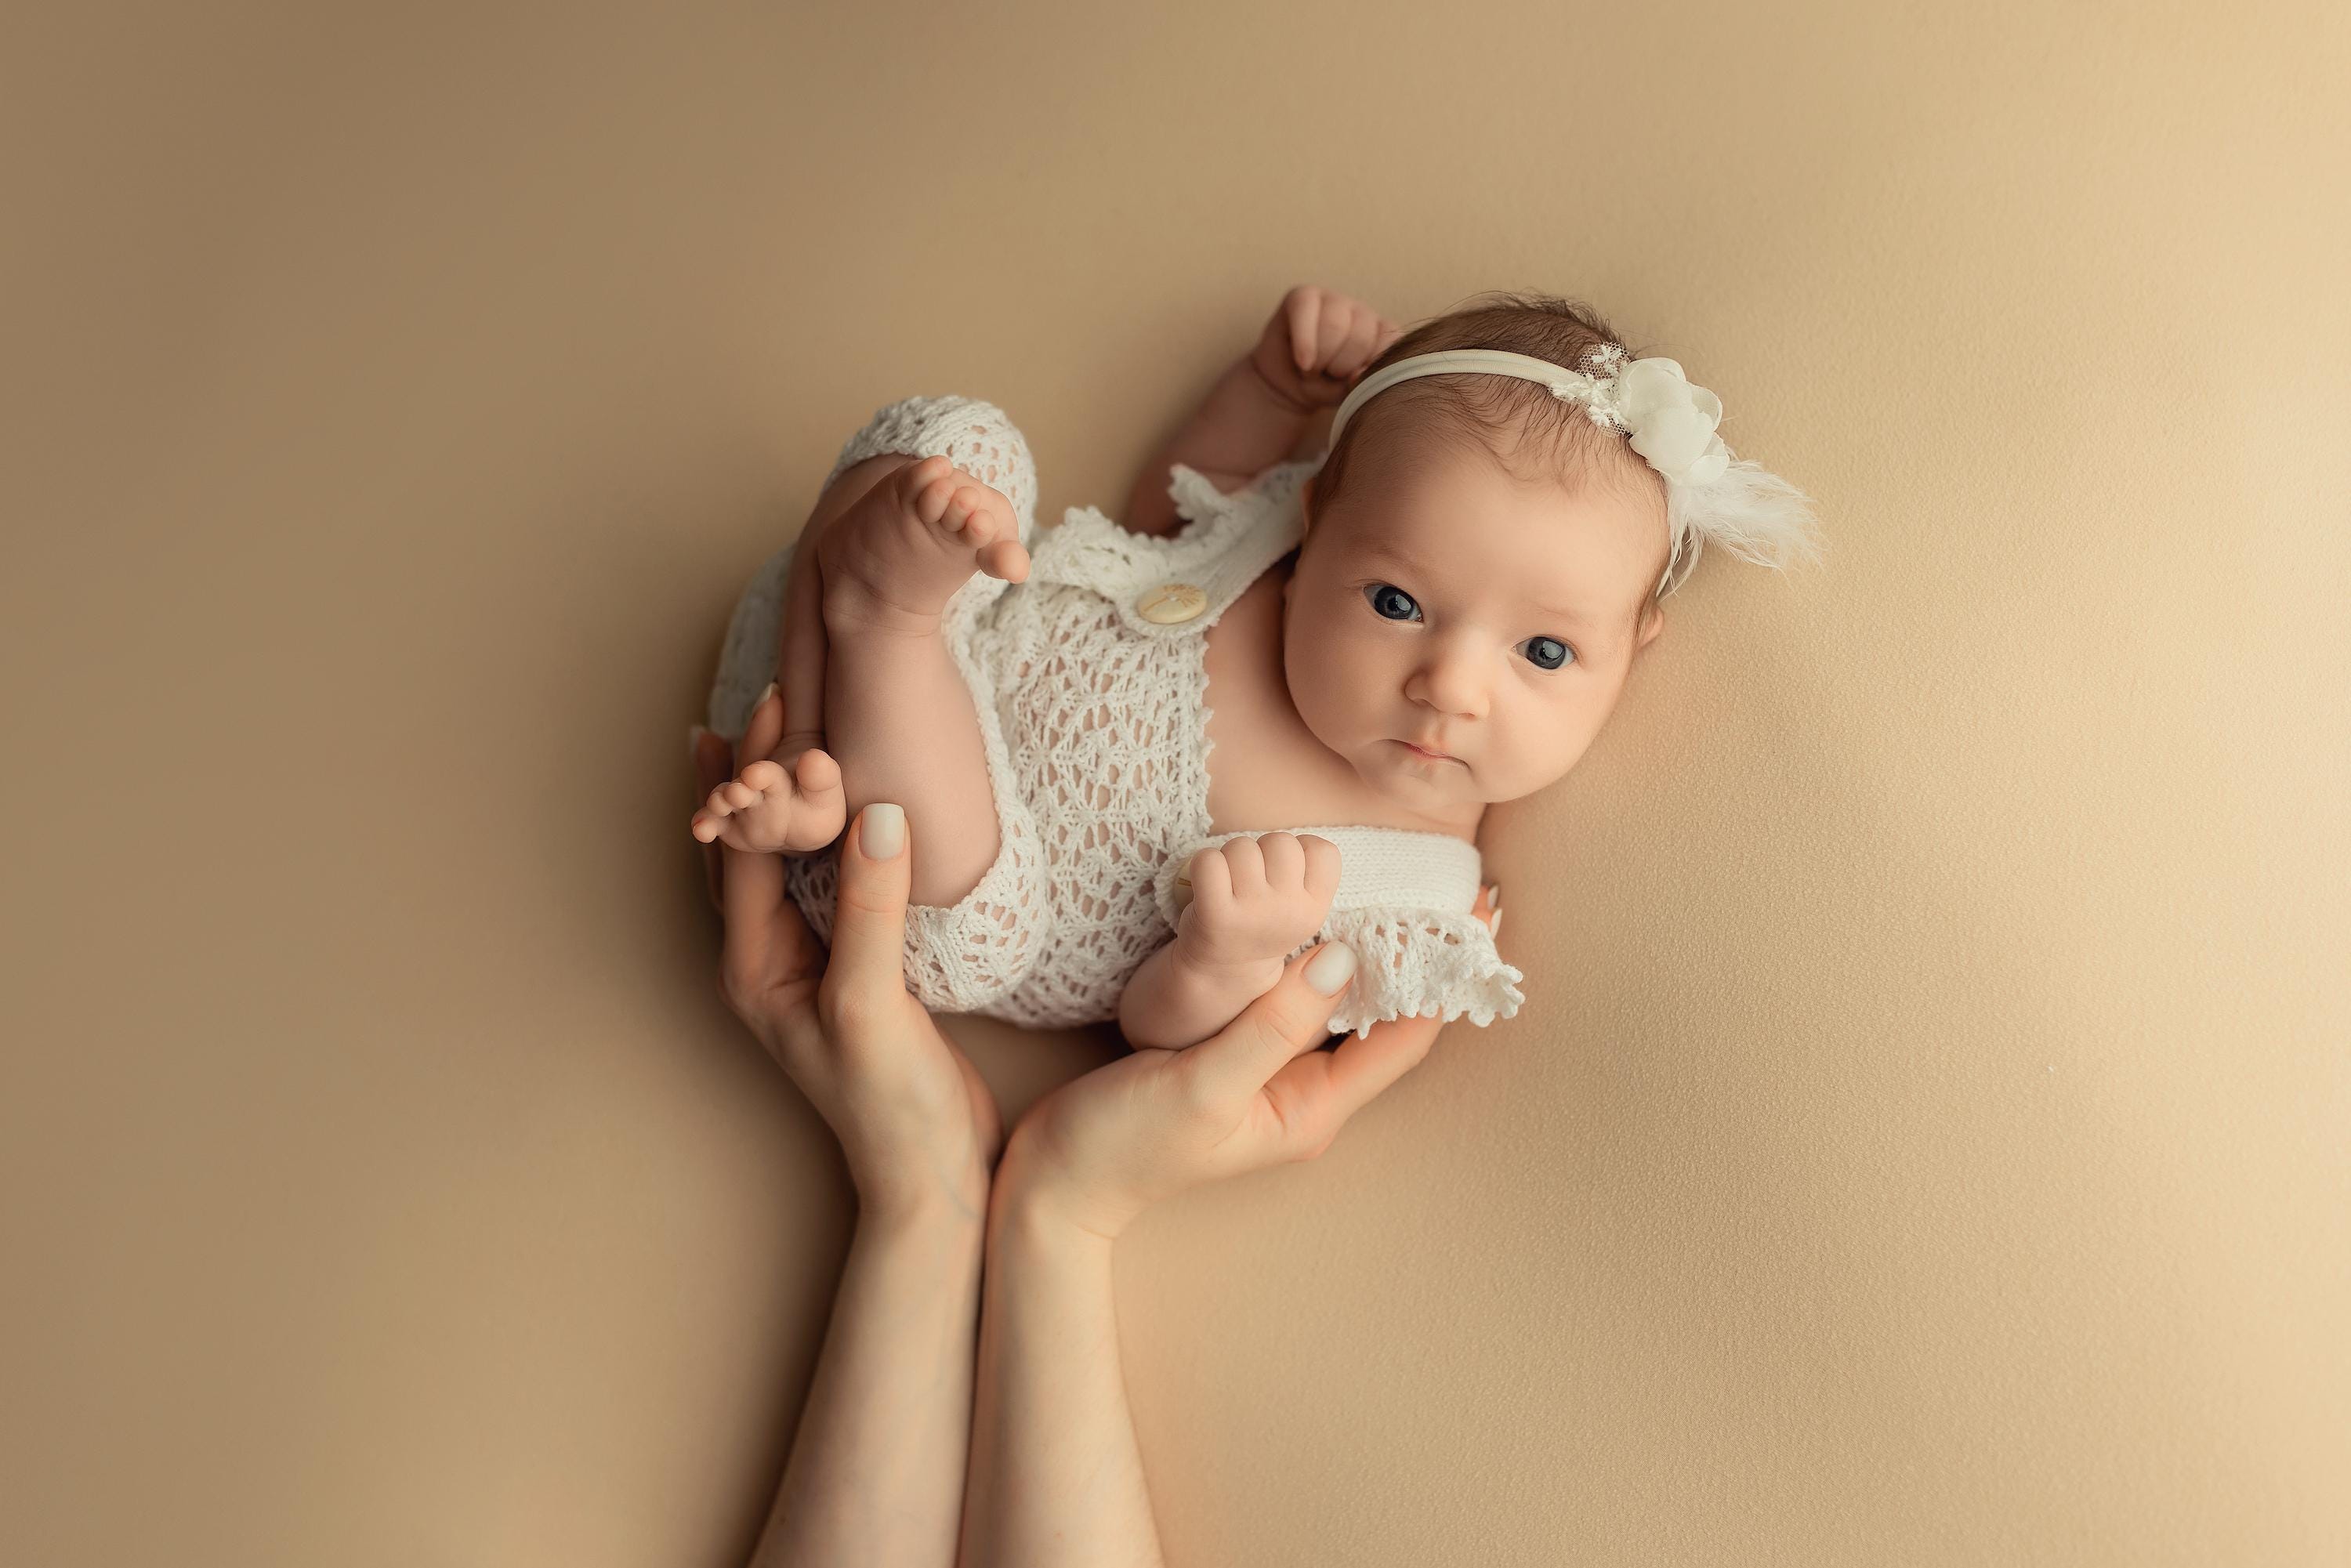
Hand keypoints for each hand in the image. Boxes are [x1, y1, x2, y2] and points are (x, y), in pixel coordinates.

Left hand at [693, 689, 1001, 1222]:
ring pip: (787, 863)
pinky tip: (850, 811)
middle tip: (773, 697)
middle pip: (751, 847)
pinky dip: (830, 835)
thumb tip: (875, 813)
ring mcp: (811, 967)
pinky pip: (830, 884)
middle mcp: (771, 961)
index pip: (747, 848)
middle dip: (757, 775)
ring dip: (788, 799)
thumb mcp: (873, 1002)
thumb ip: (870, 910)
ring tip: (790, 734)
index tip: (781, 704)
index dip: (759, 775)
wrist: (933, 1179)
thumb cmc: (890, 1106)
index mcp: (755, 965)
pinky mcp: (855, 971)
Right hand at [998, 883, 1497, 1241]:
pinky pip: (1295, 997)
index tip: (1476, 919)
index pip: (1402, 1039)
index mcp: (1312, 1110)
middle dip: (1421, 960)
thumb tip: (1344, 958)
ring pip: (1341, 1003)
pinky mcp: (1238, 1053)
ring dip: (1372, 950)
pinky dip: (1315, 955)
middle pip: (1383, 1018)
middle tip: (1459, 894)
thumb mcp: (1204, 1083)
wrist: (1056, 1177)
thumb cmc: (1125, 1143)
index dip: (1444, 980)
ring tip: (1406, 890)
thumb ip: (1273, 1024)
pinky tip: (1318, 915)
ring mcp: (1272, 1074)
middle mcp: (1305, 1093)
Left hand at [1172, 831, 1341, 989]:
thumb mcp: (1300, 908)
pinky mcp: (1216, 912)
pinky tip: (1208, 883)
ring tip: (1230, 882)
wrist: (1224, 971)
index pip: (1322, 850)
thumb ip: (1308, 873)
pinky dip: (1203, 863)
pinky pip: (1209, 860)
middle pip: (1281, 841)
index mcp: (1315, 909)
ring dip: (1231, 856)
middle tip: (1252, 877)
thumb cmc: (1262, 923)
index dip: (1299, 850)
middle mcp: (1289, 910)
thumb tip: (1298, 842)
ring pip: (1243, 846)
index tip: (1283, 871)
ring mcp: (1254, 911)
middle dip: (1262, 850)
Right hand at [1249, 283, 1403, 413]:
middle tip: (1326, 376)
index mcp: (1382, 334)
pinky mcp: (1303, 296)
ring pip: (1334, 324)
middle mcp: (1363, 313)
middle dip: (1340, 367)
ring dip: (1320, 358)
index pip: (1390, 345)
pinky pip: (1305, 310)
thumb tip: (1359, 374)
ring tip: (1311, 369)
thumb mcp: (1346, 394)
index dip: (1369, 369)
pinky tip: (1303, 360)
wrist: (1287, 388)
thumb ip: (1361, 383)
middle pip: (1360, 337)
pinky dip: (1304, 342)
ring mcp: (1335, 300)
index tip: (1353, 383)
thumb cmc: (1323, 387)